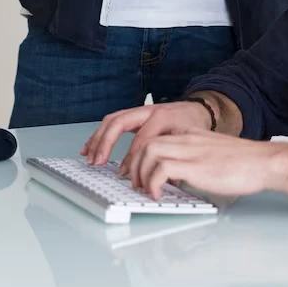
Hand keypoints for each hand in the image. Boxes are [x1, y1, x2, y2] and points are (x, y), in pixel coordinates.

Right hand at [81, 101, 212, 166]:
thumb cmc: (193, 125)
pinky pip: (112, 121)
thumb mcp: (189, 140)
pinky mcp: (134, 114)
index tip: (126, 175)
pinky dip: (100, 134)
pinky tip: (91, 147)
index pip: (142, 138)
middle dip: (106, 143)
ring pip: (112, 120)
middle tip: (98, 162)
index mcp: (163, 116)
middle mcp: (148, 110)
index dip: (132, 158)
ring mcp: (140, 110)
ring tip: (89, 156)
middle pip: (120, 122)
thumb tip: (159, 178)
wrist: (198, 109)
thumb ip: (174, 156)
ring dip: (98, 138)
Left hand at [125, 131, 281, 199]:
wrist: (265, 162)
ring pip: (149, 151)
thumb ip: (196, 160)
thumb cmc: (246, 163)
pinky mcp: (196, 166)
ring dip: (141, 173)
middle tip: (138, 184)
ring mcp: (191, 151)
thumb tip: (181, 177)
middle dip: (136, 165)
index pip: (157, 138)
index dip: (143, 157)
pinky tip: (159, 195)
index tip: (141, 174)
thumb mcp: (214, 155)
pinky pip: (162, 169)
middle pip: (147, 142)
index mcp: (192, 136)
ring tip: (146, 191)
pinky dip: (154, 182)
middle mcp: (188, 139)